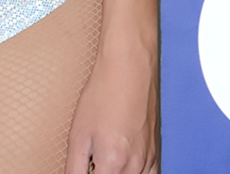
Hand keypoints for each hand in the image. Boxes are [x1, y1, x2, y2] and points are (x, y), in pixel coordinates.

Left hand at [65, 33, 157, 173]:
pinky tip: (122, 167)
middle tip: (92, 164)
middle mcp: (135, 164)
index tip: (84, 170)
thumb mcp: (78, 136)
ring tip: (104, 164)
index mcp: (113, 164)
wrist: (129, 66)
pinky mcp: (155, 148)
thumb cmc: (105, 93)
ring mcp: (149, 157)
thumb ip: (74, 170)